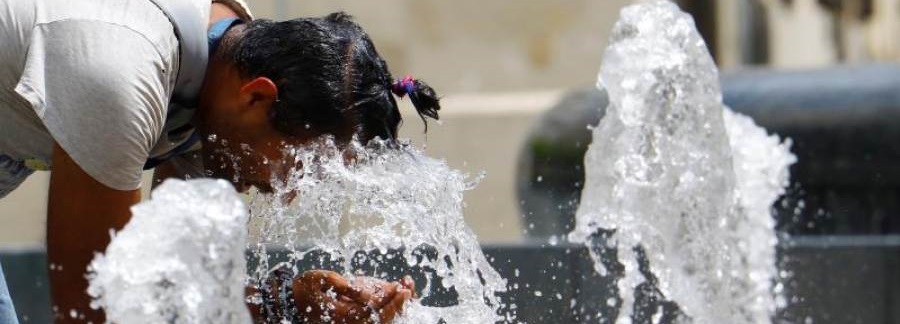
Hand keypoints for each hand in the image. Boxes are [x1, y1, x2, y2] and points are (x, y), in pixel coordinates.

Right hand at [292, 270, 414, 323]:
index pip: (374, 312)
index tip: (402, 289)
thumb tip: (365, 294)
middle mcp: (348, 323)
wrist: (292, 299)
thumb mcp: (323, 279)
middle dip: (397, 306)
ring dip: (394, 308)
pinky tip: (393, 294)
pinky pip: (372, 318)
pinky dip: (385, 308)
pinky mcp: (351, 319)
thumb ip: (344, 286)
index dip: (391, 302)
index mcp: (342, 316)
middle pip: (381, 321)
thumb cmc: (306, 287)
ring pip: (378, 321)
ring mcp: (350, 323)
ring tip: (405, 289)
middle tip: (408, 290)